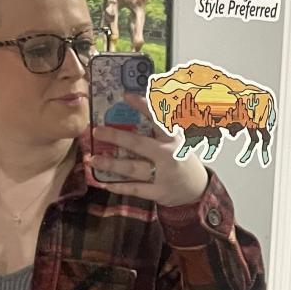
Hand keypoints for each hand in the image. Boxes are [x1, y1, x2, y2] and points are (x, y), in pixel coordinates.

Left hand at [92, 94, 207, 207]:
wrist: (197, 189)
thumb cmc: (182, 159)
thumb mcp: (177, 140)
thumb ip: (162, 127)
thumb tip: (141, 104)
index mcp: (172, 139)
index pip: (157, 119)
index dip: (142, 106)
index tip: (125, 96)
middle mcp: (167, 156)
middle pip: (138, 144)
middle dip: (115, 137)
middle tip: (96, 131)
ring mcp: (163, 175)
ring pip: (132, 168)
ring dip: (110, 164)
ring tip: (93, 159)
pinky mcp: (158, 192)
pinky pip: (136, 189)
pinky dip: (119, 187)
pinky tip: (104, 183)